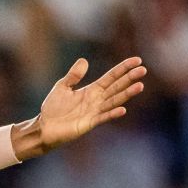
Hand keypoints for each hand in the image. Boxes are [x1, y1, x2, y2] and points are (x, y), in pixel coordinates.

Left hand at [21, 56, 147, 158]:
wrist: (44, 127)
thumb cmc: (53, 108)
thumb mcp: (62, 87)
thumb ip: (74, 75)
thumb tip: (84, 60)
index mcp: (92, 90)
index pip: (111, 77)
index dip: (123, 69)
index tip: (137, 60)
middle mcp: (96, 100)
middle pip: (116, 87)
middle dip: (129, 78)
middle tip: (143, 70)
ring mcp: (94, 112)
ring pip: (114, 100)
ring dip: (127, 94)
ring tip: (140, 86)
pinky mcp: (89, 123)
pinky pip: (103, 117)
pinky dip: (112, 114)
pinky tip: (123, 109)